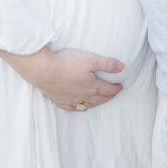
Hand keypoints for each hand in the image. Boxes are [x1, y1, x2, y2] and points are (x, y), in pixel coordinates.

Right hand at [0, 46, 123, 110]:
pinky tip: (81, 108)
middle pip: (99, 98)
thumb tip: (123, 67)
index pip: (108, 89)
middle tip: (114, 94)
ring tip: (101, 101)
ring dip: (96, 103)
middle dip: (108, 96)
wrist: (43, 70)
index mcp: (92, 86)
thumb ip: (108, 64)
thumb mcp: (91, 59)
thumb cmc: (67, 62)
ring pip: (87, 104)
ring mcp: (70, 99)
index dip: (116, 88)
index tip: (121, 86)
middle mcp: (83, 95)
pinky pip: (72, 107)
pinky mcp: (59, 99)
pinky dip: (79, 108)